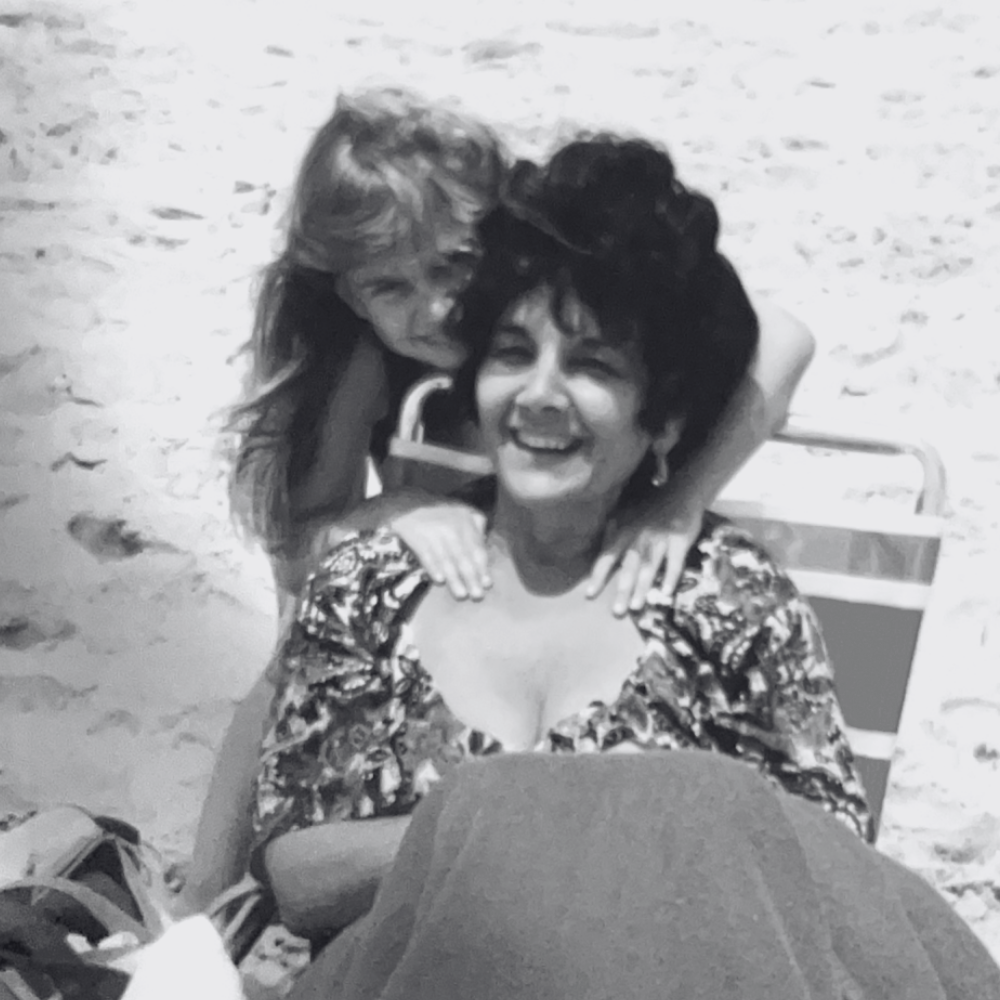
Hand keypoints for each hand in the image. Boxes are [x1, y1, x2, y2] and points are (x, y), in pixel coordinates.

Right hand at [390, 502, 490, 600]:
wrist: (408, 504)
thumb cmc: (440, 513)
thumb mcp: (462, 511)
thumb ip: (477, 526)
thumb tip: (485, 545)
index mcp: (464, 521)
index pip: (476, 548)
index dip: (482, 568)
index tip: (487, 584)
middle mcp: (450, 527)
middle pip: (463, 557)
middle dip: (471, 578)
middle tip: (477, 596)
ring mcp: (433, 533)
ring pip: (446, 560)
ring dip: (454, 579)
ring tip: (461, 595)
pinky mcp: (417, 537)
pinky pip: (426, 556)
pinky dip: (433, 569)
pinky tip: (439, 581)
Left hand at [586, 496, 704, 616]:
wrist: (681, 492)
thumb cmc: (650, 508)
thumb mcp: (626, 516)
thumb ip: (613, 534)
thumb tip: (598, 555)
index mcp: (623, 532)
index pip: (608, 556)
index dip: (599, 576)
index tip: (590, 595)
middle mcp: (639, 537)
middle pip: (629, 566)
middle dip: (623, 589)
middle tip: (617, 612)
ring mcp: (659, 539)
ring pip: (650, 566)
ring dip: (643, 587)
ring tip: (637, 606)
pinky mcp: (679, 540)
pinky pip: (674, 562)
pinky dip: (671, 577)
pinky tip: (666, 593)